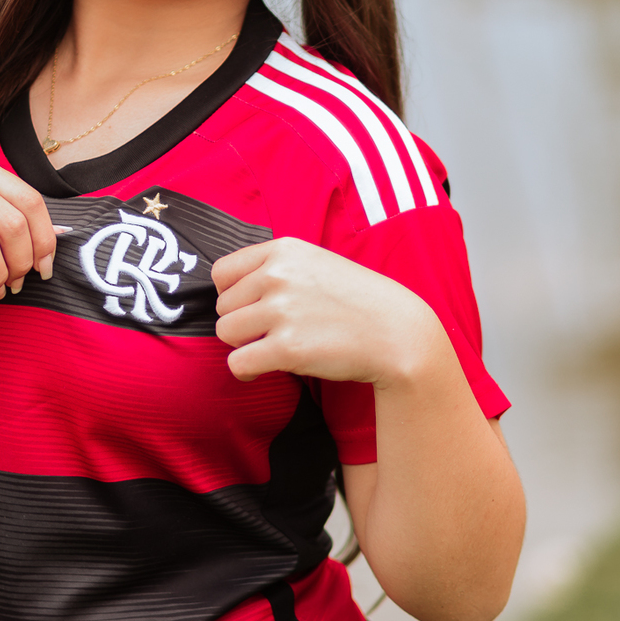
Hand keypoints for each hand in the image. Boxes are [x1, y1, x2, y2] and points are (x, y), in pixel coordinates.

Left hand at [212, 237, 443, 385]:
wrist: (397, 333)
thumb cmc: (357, 301)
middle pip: (223, 307)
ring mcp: (282, 311)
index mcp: (283, 251)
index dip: (232, 296)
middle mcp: (278, 275)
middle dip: (242, 323)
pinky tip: (264, 368)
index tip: (252, 309)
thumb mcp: (316, 263)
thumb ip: (275, 269)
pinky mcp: (287, 348)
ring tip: (271, 349)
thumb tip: (229, 291)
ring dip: (243, 346)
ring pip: (226, 333)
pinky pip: (237, 362)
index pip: (222, 272)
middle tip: (272, 332)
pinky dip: (246, 370)